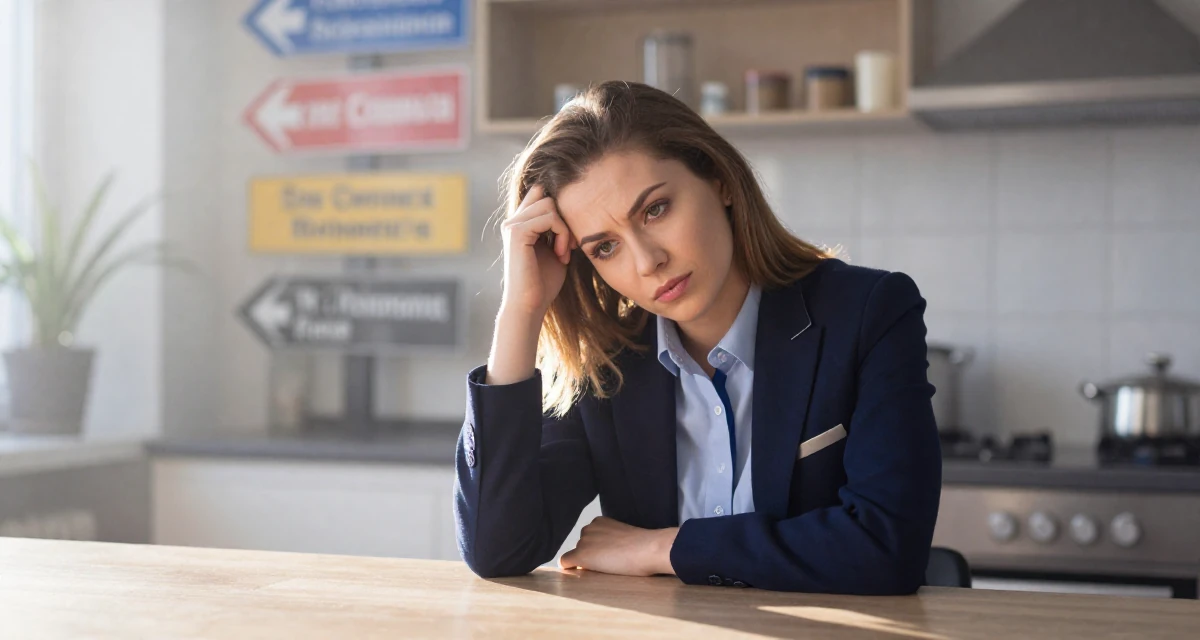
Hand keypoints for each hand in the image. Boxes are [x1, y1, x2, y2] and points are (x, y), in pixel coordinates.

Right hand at [499, 184, 577, 318]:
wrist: (529, 305)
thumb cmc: (543, 283)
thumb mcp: (555, 250)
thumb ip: (558, 229)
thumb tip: (574, 208)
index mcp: (519, 225)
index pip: (539, 194)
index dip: (559, 209)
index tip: (568, 237)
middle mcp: (512, 222)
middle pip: (547, 197)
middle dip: (565, 219)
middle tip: (570, 246)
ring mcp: (512, 225)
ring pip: (549, 204)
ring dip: (565, 228)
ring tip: (565, 252)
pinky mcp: (517, 232)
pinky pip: (549, 217)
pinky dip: (562, 234)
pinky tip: (561, 254)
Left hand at [559, 516, 677, 576]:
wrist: (647, 548)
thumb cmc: (644, 545)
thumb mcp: (625, 537)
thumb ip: (612, 540)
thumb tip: (604, 554)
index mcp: (599, 521)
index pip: (590, 537)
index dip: (597, 549)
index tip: (609, 555)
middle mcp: (588, 528)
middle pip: (581, 546)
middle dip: (590, 554)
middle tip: (608, 563)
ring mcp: (583, 541)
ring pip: (577, 554)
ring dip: (585, 562)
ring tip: (605, 568)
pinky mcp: (581, 554)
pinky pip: (565, 561)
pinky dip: (568, 567)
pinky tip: (575, 572)